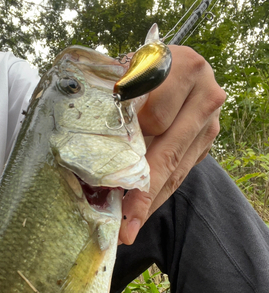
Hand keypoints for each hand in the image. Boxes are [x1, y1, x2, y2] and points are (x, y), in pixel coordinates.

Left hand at [119, 45, 225, 243]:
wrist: (170, 65)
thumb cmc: (138, 68)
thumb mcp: (125, 71)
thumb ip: (113, 98)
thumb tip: (81, 141)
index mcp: (182, 68)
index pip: (155, 116)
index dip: (131, 146)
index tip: (112, 175)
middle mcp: (205, 95)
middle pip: (170, 151)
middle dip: (144, 191)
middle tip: (126, 222)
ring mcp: (210, 121)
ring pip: (177, 169)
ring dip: (151, 200)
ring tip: (131, 227)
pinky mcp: (207, 141)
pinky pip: (182, 173)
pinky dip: (160, 193)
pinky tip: (142, 210)